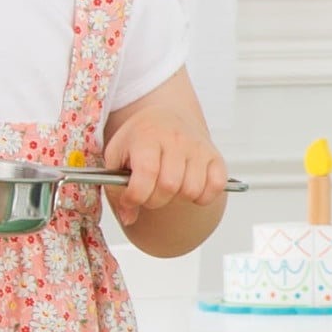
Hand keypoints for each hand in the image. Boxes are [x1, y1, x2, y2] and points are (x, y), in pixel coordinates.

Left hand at [100, 114, 227, 226]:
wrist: (168, 113)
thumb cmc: (140, 137)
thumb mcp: (116, 154)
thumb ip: (115, 188)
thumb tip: (128, 218)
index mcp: (147, 136)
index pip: (146, 173)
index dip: (135, 195)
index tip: (130, 199)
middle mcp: (176, 140)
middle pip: (169, 186)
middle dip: (154, 200)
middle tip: (148, 193)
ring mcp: (198, 148)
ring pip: (192, 190)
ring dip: (178, 198)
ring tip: (169, 188)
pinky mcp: (215, 157)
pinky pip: (215, 187)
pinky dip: (203, 196)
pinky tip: (190, 188)